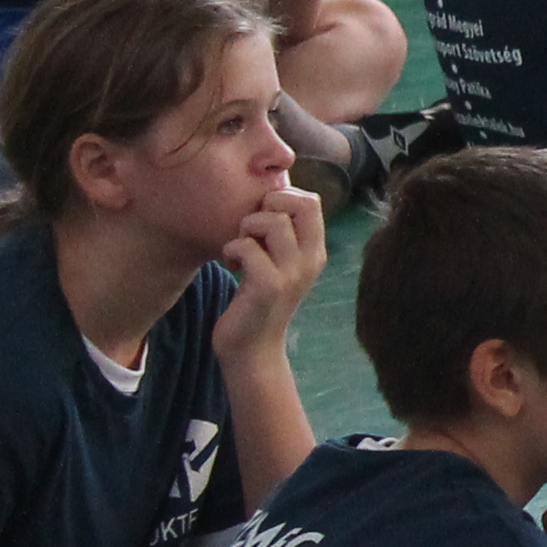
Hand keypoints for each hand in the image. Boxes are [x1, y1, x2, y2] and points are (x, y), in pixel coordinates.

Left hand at [211, 185, 326, 359]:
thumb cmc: (259, 301)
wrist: (253, 349)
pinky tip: (231, 266)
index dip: (282, 197)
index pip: (311, 200)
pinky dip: (231, 250)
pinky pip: (247, 247)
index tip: (263, 218)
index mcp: (316, 251)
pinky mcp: (268, 286)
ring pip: (272, 222)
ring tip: (240, 248)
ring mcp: (292, 273)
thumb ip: (283, 236)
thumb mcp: (281, 265)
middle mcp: (311, 259)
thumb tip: (269, 196)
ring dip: (246, 228)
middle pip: (299, 203)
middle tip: (252, 229)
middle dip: (267, 206)